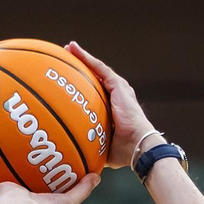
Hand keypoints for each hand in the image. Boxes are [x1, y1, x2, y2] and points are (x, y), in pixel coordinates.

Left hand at [67, 41, 155, 168]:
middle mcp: (117, 96)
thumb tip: (77, 155)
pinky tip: (74, 49)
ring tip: (68, 48)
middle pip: (95, 78)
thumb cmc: (124, 151)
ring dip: (82, 58)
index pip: (96, 93)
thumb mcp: (102, 146)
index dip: (82, 85)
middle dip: (80, 67)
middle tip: (65, 59)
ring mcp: (118, 90)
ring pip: (96, 69)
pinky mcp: (118, 86)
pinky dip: (86, 58)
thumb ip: (91, 145)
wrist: (137, 146)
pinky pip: (99, 68)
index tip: (68, 80)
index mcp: (113, 109)